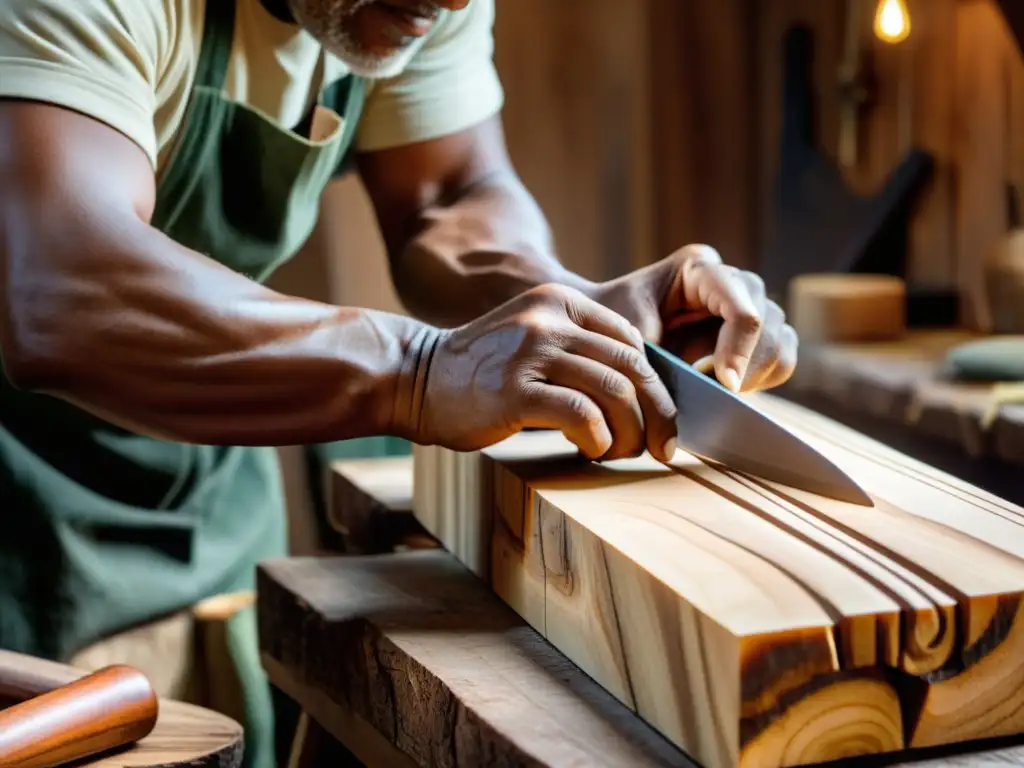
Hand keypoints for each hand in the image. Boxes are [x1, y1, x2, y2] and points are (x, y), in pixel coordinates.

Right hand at [416, 283, 678, 460]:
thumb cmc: (480, 372)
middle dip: (657, 414)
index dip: (655, 386)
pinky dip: (597, 439)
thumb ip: (579, 350)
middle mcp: (549, 320)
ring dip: (630, 433)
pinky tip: (591, 451)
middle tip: (661, 448)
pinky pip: (580, 415)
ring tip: (621, 453)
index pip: (633, 342)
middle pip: (632, 368)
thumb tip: (642, 395)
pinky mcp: (514, 391)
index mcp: (560, 302)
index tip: (658, 419)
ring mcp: (530, 352)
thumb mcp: (533, 340)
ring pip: (613, 392)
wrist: (414, 377)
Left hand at [594, 244, 797, 392]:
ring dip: (752, 375)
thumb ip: (660, 352)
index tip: (726, 386)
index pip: (741, 308)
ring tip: (712, 388)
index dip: (738, 350)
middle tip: (712, 392)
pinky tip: (723, 388)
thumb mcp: (625, 333)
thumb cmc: (609, 323)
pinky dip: (758, 380)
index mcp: (699, 270)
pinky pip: (779, 361)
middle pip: (769, 324)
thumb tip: (693, 384)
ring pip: (780, 344)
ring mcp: (749, 306)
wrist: (601, 327)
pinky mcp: (755, 335)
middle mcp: (732, 282)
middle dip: (745, 365)